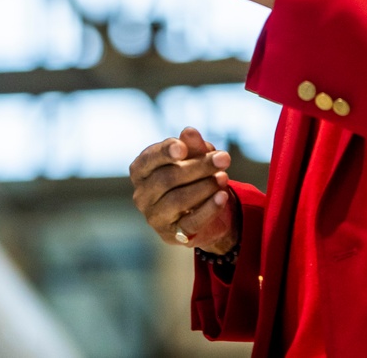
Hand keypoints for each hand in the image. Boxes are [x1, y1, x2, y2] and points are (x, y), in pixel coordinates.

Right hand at [130, 126, 238, 254]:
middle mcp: (142, 195)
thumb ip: (192, 145)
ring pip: (178, 200)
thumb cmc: (194, 173)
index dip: (164, 152)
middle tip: (224, 158)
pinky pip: (191, 222)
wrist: (206, 207)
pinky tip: (222, 196)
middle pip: (167, 179)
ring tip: (225, 177)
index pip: (149, 159)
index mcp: (142, 171)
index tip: (182, 147)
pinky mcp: (172, 235)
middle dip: (198, 167)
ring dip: (205, 186)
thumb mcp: (195, 155)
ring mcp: (154, 217)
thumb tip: (189, 132)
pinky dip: (209, 208)